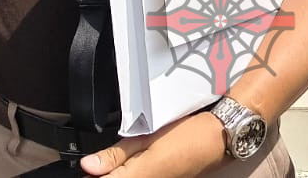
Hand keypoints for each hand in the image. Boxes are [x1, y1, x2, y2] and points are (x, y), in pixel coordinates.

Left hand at [79, 109, 225, 176]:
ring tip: (125, 157)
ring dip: (120, 172)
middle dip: (106, 173)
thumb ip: (116, 154)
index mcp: (140, 176)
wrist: (219, 138)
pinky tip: (137, 162)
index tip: (89, 165)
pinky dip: (134, 173)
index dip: (93, 173)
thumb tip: (88, 166)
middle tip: (105, 159)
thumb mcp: (148, 136)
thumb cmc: (189, 133)